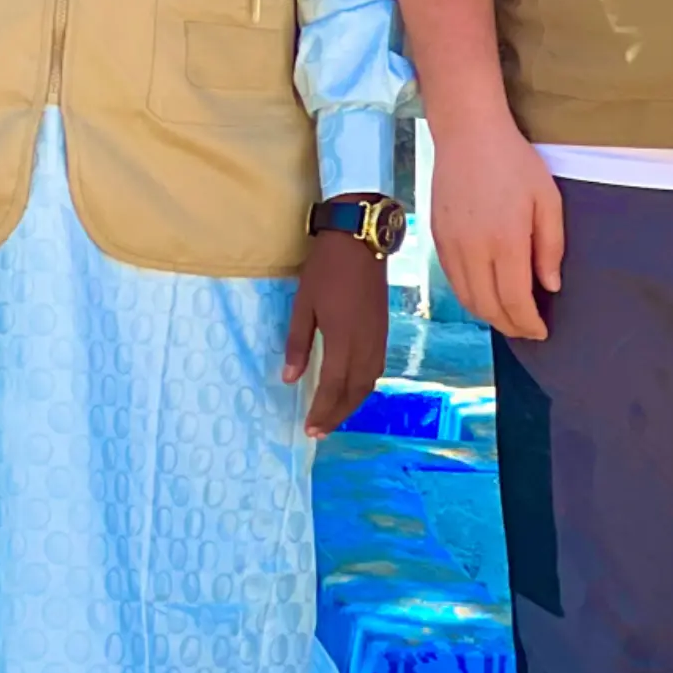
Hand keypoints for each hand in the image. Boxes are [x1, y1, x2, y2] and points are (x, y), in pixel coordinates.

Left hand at [282, 227, 388, 438]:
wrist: (360, 242)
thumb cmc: (325, 270)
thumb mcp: (303, 305)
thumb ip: (297, 344)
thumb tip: (290, 378)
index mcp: (342, 340)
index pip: (333, 387)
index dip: (322, 411)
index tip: (310, 429)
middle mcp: (365, 345)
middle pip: (354, 392)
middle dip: (337, 414)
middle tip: (320, 431)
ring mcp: (378, 339)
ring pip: (368, 383)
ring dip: (352, 404)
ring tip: (334, 416)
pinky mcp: (383, 331)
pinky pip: (376, 370)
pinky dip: (363, 387)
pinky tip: (353, 389)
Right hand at [429, 111, 562, 339]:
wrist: (467, 133)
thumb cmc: (514, 161)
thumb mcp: (547, 199)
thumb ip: (550, 246)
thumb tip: (549, 285)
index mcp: (505, 241)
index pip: (515, 300)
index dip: (528, 323)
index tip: (541, 331)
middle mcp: (473, 249)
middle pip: (488, 307)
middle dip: (510, 326)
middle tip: (527, 330)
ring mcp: (450, 244)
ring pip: (467, 298)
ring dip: (488, 315)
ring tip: (507, 317)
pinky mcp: (436, 236)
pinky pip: (452, 279)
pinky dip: (469, 296)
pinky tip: (484, 293)